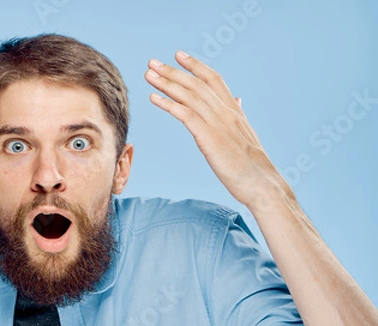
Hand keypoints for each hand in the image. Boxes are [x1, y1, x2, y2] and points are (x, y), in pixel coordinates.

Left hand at [144, 52, 293, 211]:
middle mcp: (226, 112)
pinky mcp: (210, 137)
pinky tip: (153, 98)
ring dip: (166, 83)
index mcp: (234, 111)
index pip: (214, 79)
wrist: (262, 184)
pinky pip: (185, 115)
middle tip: (153, 63)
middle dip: (173, 72)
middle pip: (196, 84)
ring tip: (148, 75)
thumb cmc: (252, 166)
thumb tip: (237, 100)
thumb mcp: (245, 136)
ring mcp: (218, 124)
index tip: (179, 55)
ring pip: (189, 96)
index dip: (196, 65)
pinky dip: (168, 104)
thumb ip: (237, 116)